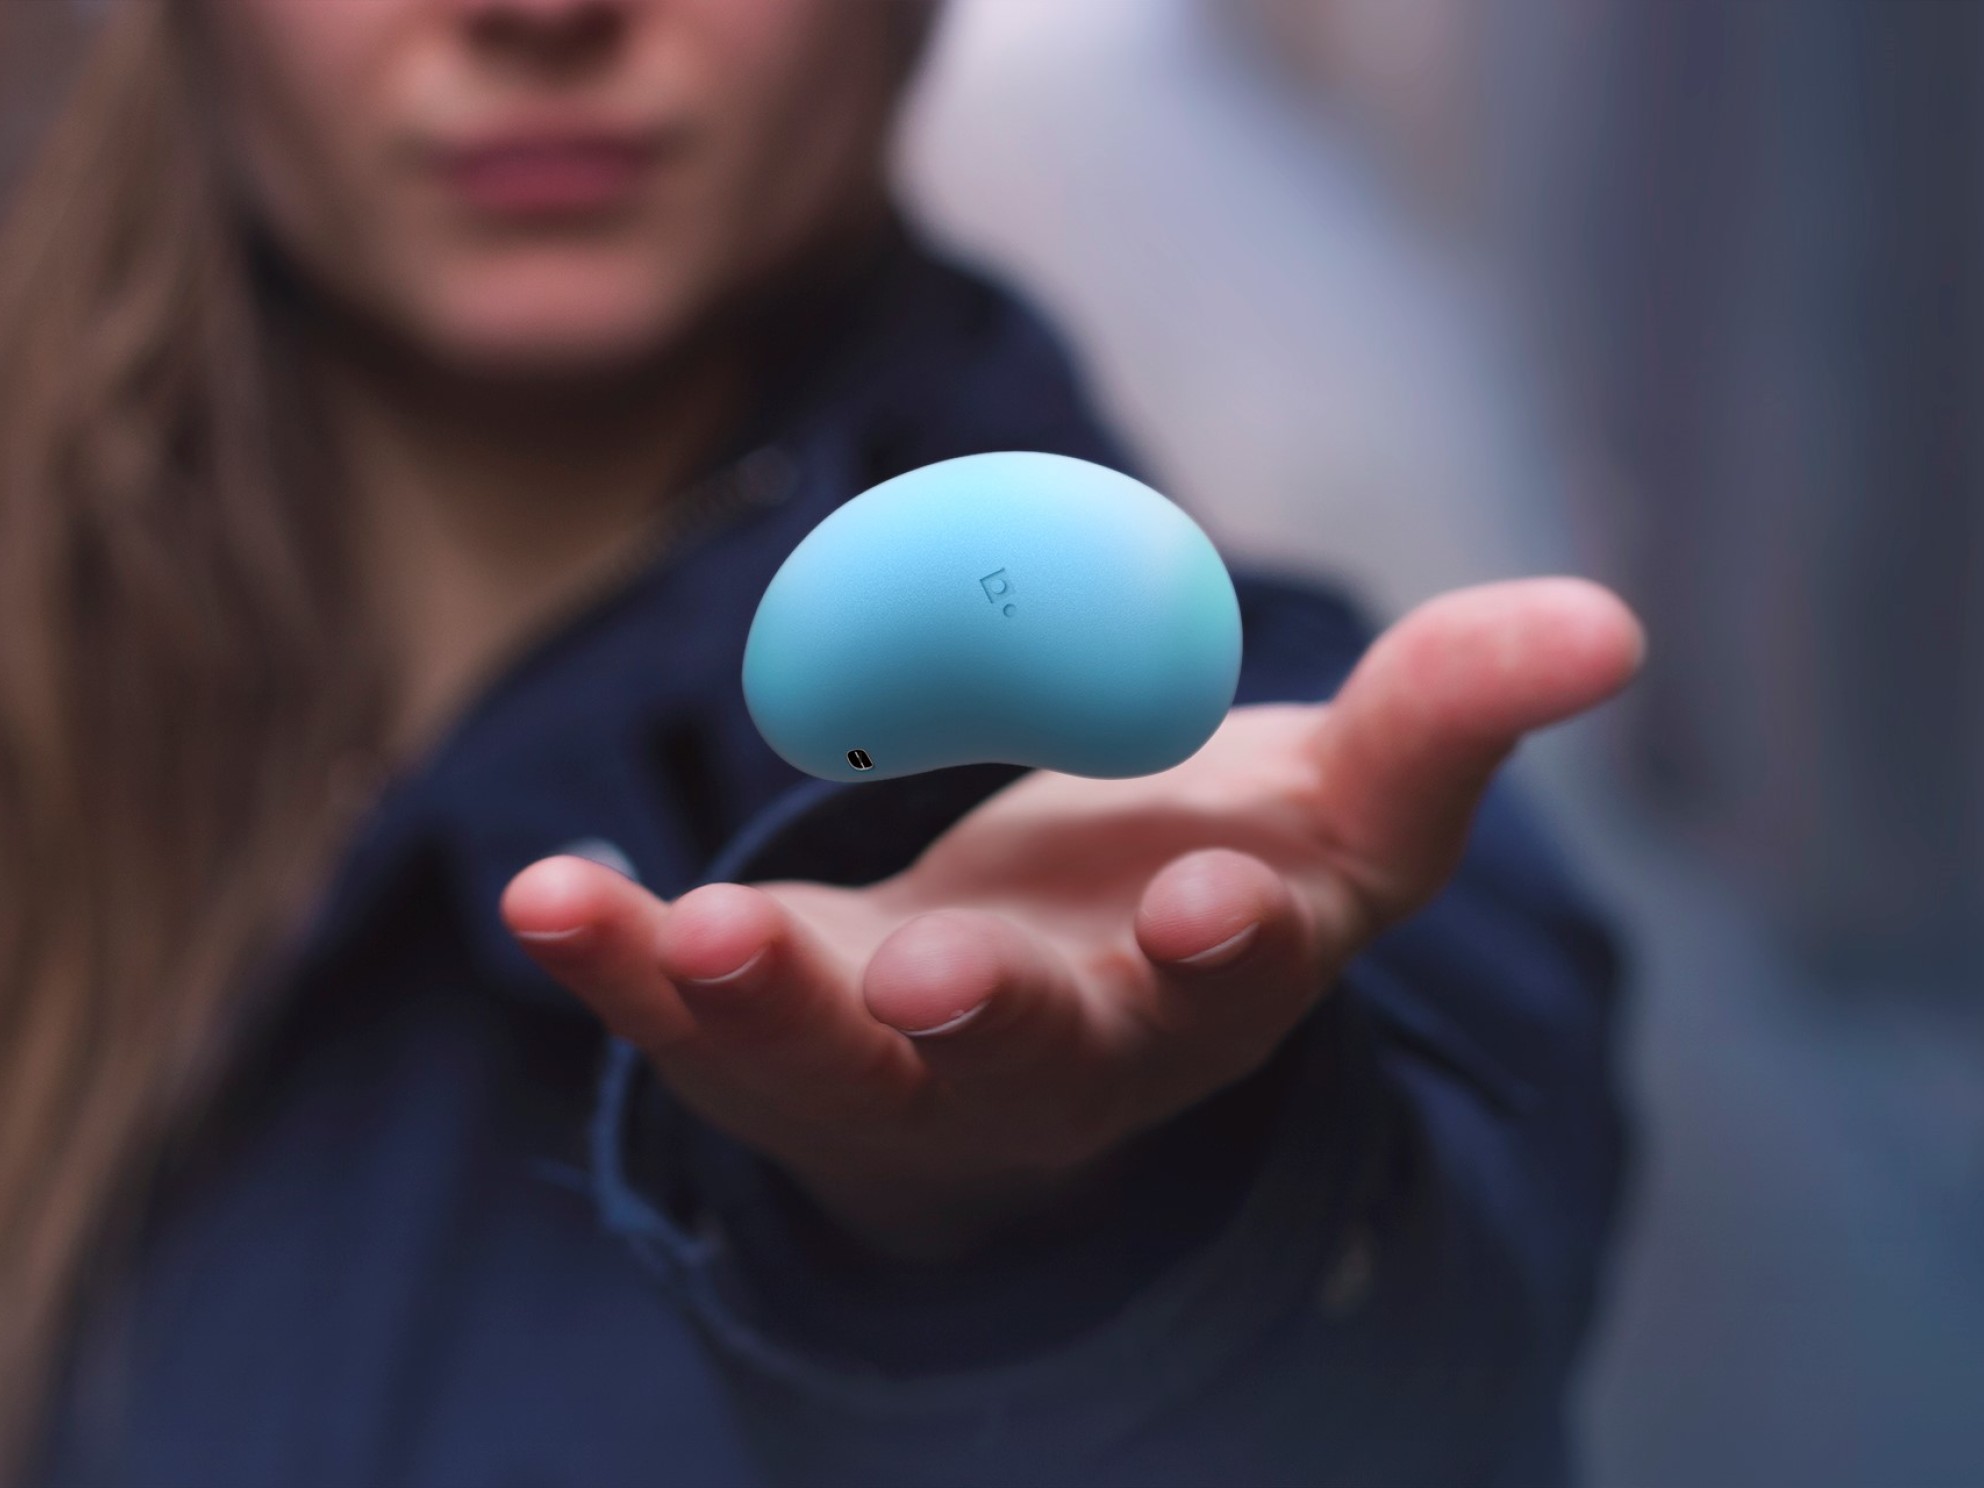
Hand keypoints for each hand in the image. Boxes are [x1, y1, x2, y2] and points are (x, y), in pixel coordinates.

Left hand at [501, 579, 1642, 1258]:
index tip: (1223, 899)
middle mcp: (1047, 1046)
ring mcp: (891, 1058)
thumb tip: (1611, 625)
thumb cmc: (1192, 893)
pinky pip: (678, 1005)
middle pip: (1022, 1046)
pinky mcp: (767, 1032)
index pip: (1226, 978)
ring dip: (761, 1001)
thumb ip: (1449, 719)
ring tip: (699, 938)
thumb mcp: (1336, 810)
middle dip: (990, 1016)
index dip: (1226, 942)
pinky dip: (612, 954)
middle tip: (942, 986)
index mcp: (1197, 984)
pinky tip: (548, 896)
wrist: (1032, 1009)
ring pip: (829, 1053)